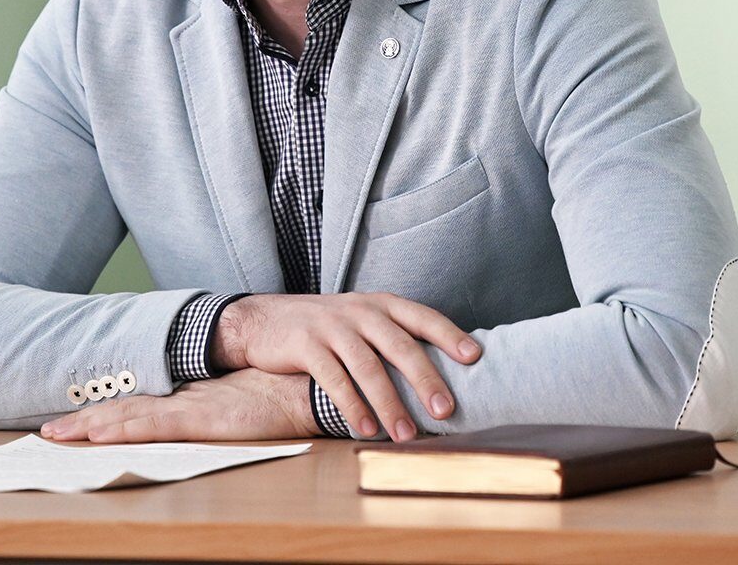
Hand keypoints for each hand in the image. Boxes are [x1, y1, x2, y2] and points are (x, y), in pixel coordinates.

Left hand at [38, 368, 317, 443]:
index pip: (137, 407)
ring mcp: (190, 407)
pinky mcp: (202, 418)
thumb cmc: (278, 396)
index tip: (72, 423)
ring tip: (59, 434)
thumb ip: (215, 412)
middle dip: (83, 421)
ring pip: (130, 417)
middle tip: (47, 432)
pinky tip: (103, 433)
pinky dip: (126, 428)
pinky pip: (156, 425)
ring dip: (92, 426)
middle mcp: (182, 400)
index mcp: (189, 399)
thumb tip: (192, 423)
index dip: (103, 414)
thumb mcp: (238, 408)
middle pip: (123, 410)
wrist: (305, 387)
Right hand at [212, 292, 481, 441]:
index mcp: (379, 304)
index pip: (422, 316)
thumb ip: (391, 337)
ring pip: (368, 366)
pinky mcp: (306, 344)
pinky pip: (334, 379)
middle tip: (446, 410)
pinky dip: (352, 406)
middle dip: (425, 379)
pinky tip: (365, 428)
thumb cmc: (322, 328)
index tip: (475, 357)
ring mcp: (332, 326)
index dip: (449, 335)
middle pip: (400, 345)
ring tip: (405, 434)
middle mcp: (360, 311)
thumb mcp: (359, 320)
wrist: (262, 321)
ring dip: (389, 403)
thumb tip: (437, 375)